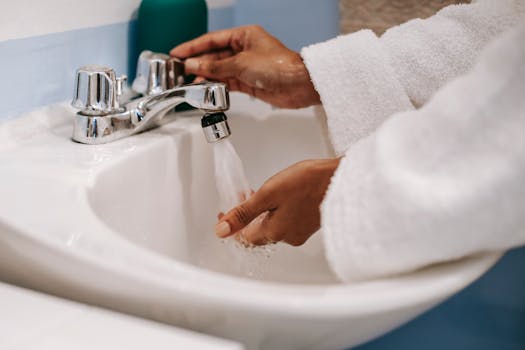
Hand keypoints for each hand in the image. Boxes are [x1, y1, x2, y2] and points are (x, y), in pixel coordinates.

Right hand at [170, 25, 319, 108]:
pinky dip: (216, 86)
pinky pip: (227, 82)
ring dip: (205, 77)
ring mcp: (246, 67)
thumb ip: (215, 67)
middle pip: (214, 56)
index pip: (212, 40)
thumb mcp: (241, 63)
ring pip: (220, 71)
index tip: (177, 53)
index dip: (193, 46)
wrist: (298, 86)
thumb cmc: (279, 66)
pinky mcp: (249, 83)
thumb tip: (194, 66)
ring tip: (190, 82)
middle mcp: (244, 50)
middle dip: (197, 64)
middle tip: (179, 70)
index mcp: (244, 36)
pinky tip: (205, 89)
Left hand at [214, 158, 340, 245]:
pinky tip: (281, 197)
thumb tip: (221, 230)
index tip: (225, 212)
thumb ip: (244, 213)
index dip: (232, 225)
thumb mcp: (269, 194)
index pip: (244, 237)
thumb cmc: (308, 183)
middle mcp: (288, 237)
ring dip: (263, 212)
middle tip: (241, 198)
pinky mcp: (312, 222)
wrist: (343, 180)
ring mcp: (302, 231)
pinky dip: (278, 211)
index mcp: (275, 232)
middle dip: (247, 217)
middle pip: (259, 232)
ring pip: (274, 225)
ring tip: (259, 193)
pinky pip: (288, 221)